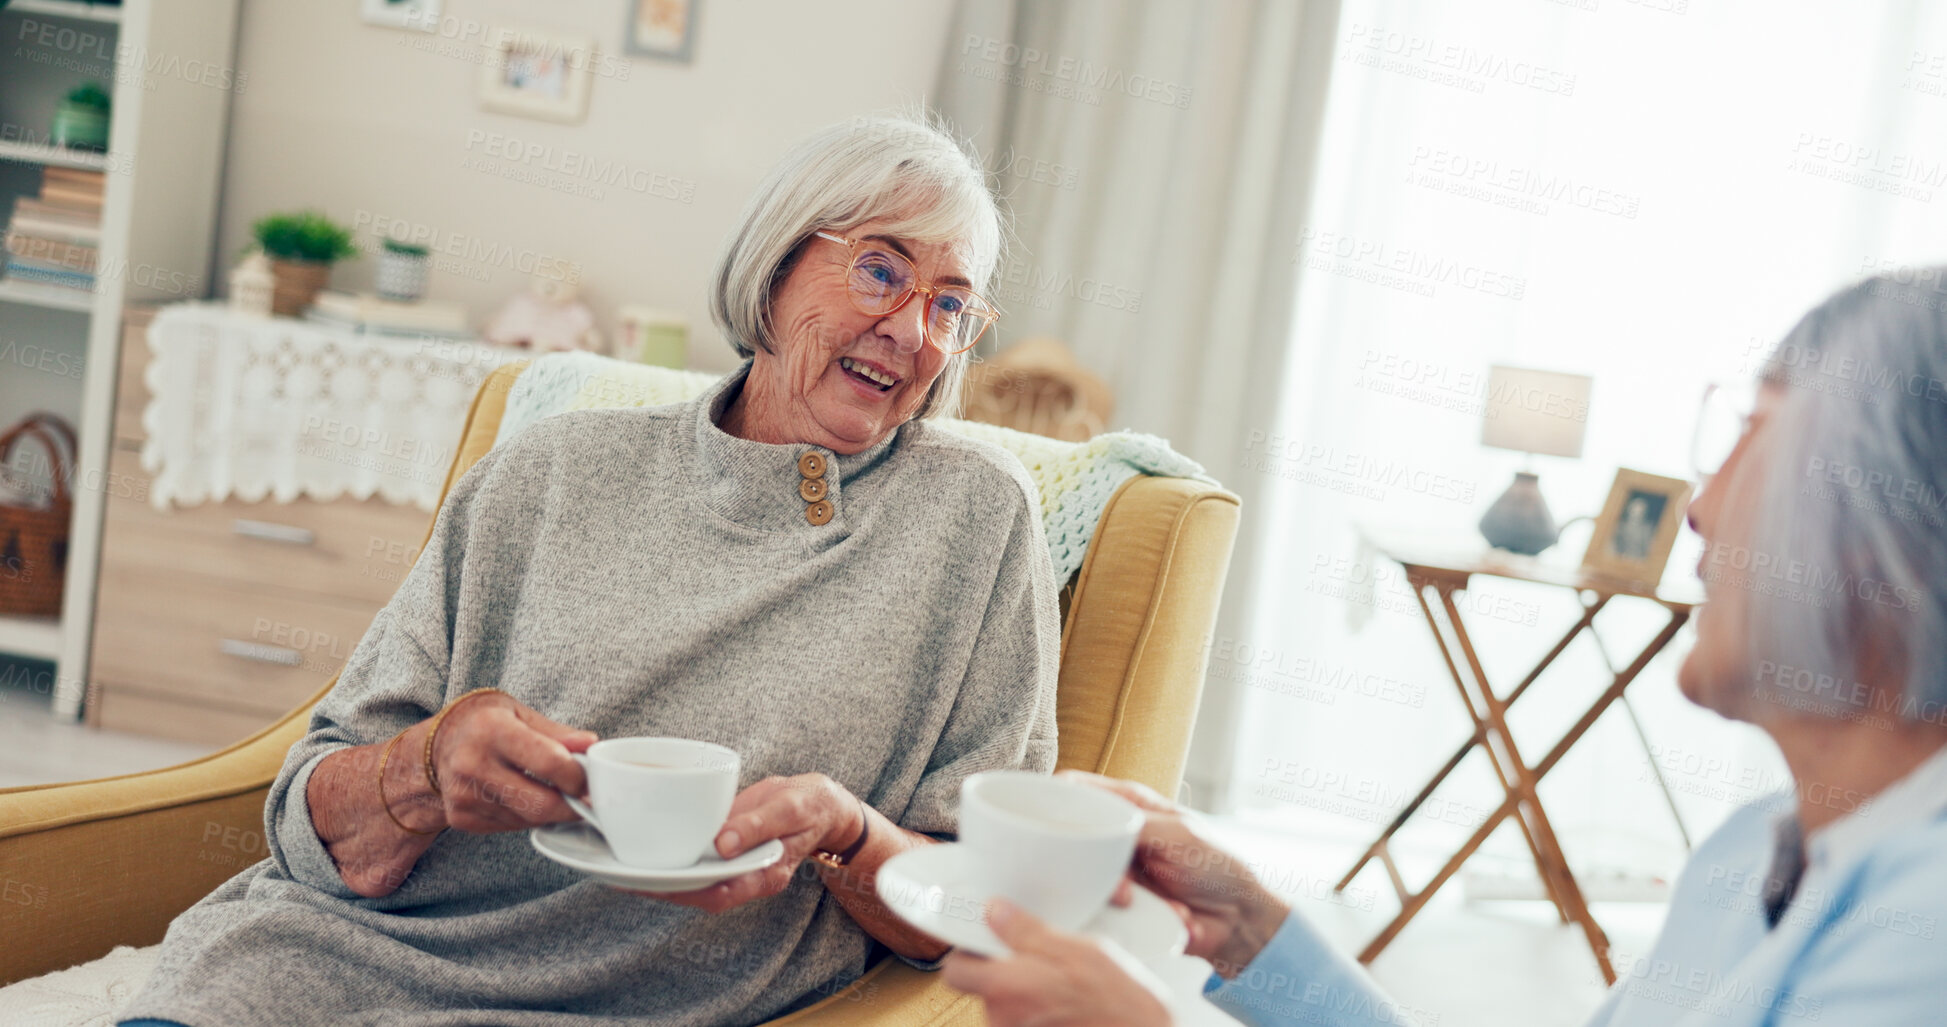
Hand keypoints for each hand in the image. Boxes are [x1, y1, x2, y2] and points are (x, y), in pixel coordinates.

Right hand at [427, 691, 597, 832]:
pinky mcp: (460, 818)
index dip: (579, 777)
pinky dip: (527, 817)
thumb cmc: (486, 724)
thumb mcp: (522, 715)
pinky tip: (524, 798)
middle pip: (541, 803)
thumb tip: (591, 745)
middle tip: (588, 799)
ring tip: (554, 792)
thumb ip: (558, 734)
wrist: (437, 745)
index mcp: (491, 729)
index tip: (591, 779)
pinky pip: (511, 827)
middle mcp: (471, 764)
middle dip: (573, 806)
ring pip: (529, 820)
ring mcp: (463, 795)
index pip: (550, 763)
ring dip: (550, 812)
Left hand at [631, 773, 861, 912]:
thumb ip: (758, 826)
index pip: (718, 894)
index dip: (683, 893)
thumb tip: (722, 844)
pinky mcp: (721, 846)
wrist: (816, 802)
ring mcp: (730, 863)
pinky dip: (668, 852)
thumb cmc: (808, 806)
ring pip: (689, 876)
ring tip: (618, 863)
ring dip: (656, 872)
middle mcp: (741, 875)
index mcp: (762, 875)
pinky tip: (642, 842)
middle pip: (695, 891)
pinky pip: (692, 856)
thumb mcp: (791, 810)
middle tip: (620, 876)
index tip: (651, 885)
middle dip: (657, 887)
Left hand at [942, 898, 1172, 1026]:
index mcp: (1006, 988)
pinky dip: (1039, 1012)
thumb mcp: (1077, 950)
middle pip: (983, 988)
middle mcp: (1003, 1018)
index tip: (986, 939)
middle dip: (1004, 972)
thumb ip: (1027, 932)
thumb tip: (995, 911)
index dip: (967, 953)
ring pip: (1006, 1006)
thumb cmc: (1118, 1002)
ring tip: (1060, 983)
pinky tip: (1065, 1004)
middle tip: (1037, 959)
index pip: (955, 970)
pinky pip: (1024, 1022)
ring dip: (1025, 992)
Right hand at [1058, 771, 1289, 975]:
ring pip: (1080, 880)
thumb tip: (1094, 825)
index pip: (1074, 790)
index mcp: (1128, 805)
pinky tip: (1162, 916)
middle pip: (1069, 840)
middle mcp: (1114, 836)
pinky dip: (1127, 918)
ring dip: (1116, 898)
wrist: (1236, 921)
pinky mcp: (1116, 906)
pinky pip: (1098, 911)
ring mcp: (1113, 872)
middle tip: (1121, 888)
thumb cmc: (1217, 866)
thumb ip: (1136, 825)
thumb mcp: (1179, 835)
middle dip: (1088, 867)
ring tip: (1144, 905)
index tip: (1046, 820)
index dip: (1053, 799)